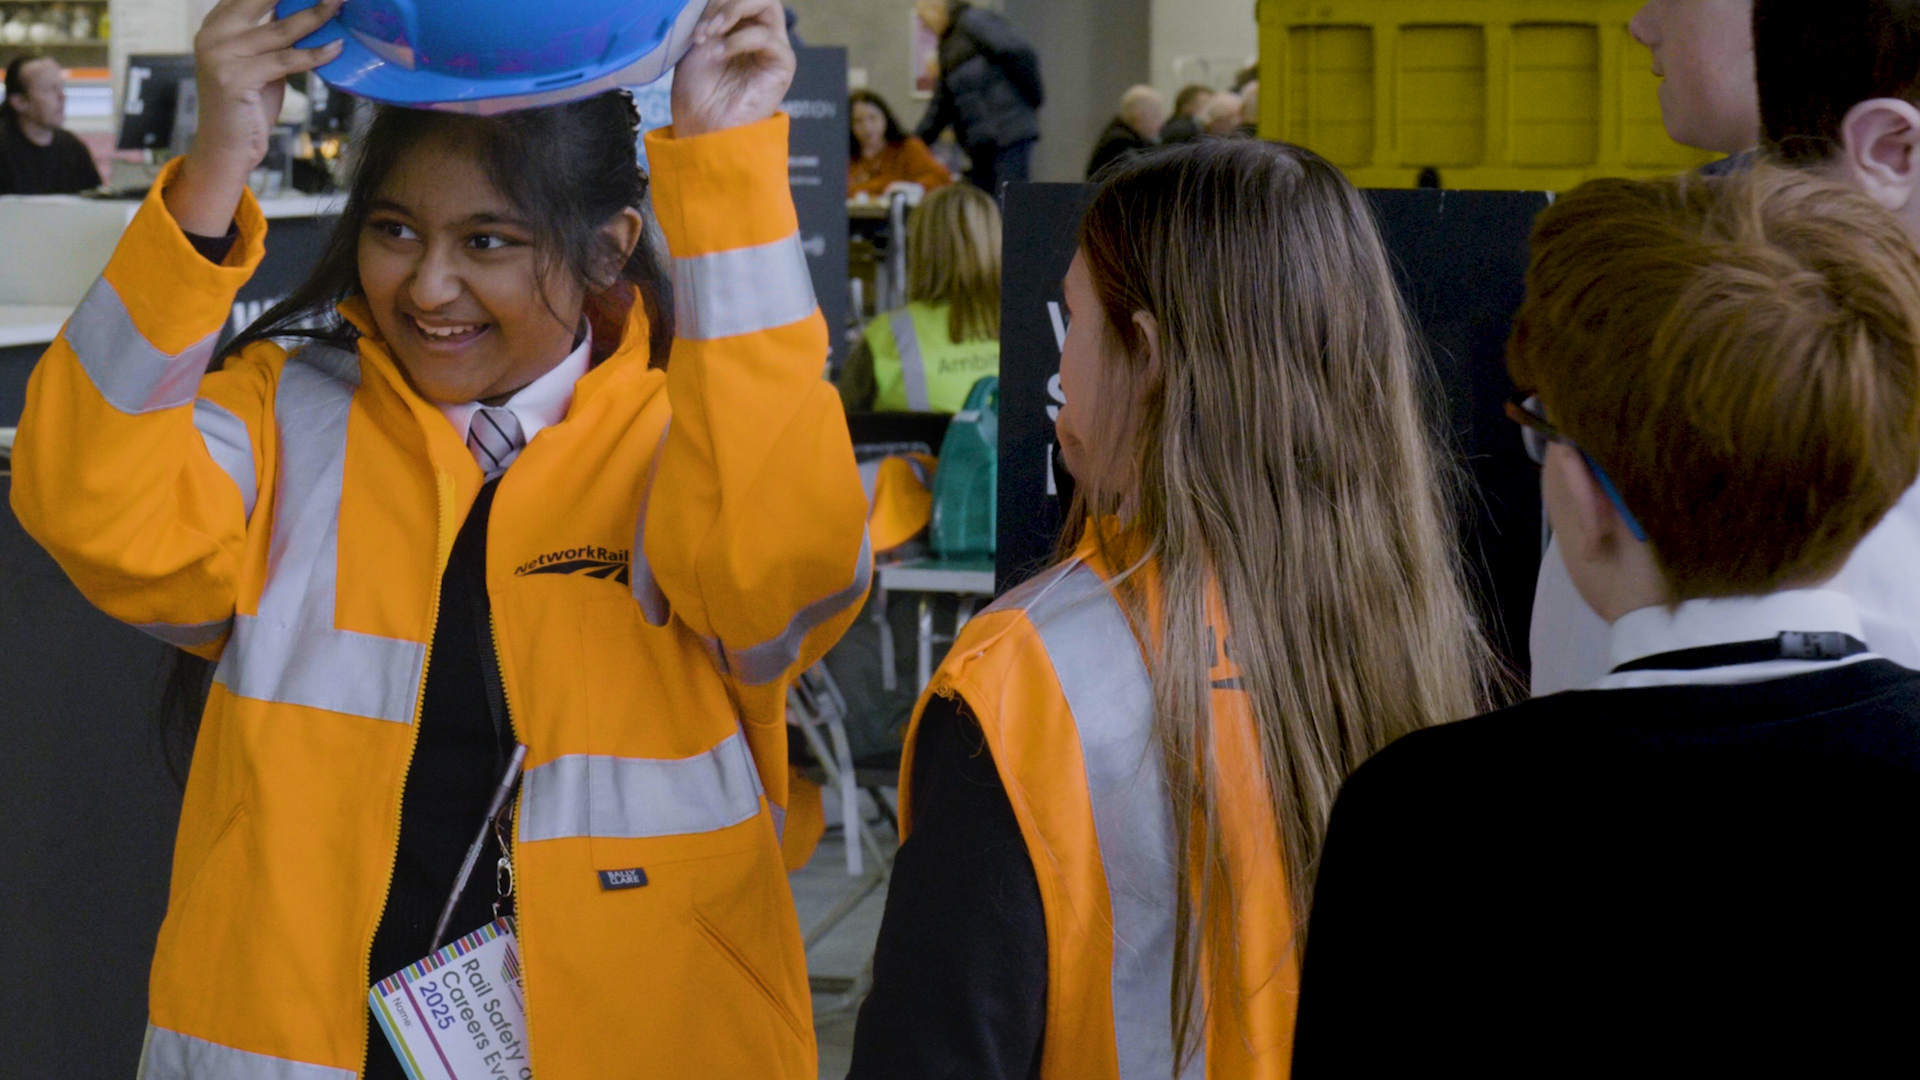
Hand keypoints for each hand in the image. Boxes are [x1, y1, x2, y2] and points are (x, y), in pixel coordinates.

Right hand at [165, 0, 342, 234]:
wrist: (226, 148)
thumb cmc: (248, 106)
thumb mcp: (259, 62)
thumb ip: (272, 36)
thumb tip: (310, 10)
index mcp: (215, 25)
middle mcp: (212, 34)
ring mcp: (219, 55)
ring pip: (279, 29)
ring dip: (315, 15)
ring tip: (339, 3)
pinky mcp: (234, 78)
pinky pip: (285, 60)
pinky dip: (315, 54)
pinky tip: (337, 48)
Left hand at [671, 0, 794, 138]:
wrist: (702, 128)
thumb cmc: (697, 91)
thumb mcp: (696, 42)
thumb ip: (708, 15)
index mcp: (740, 26)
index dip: (715, 1)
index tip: (695, 26)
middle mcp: (760, 33)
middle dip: (728, 1)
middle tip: (708, 23)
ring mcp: (773, 48)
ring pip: (768, 4)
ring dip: (733, 12)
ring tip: (711, 33)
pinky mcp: (782, 66)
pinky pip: (768, 38)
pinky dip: (740, 39)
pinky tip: (721, 53)